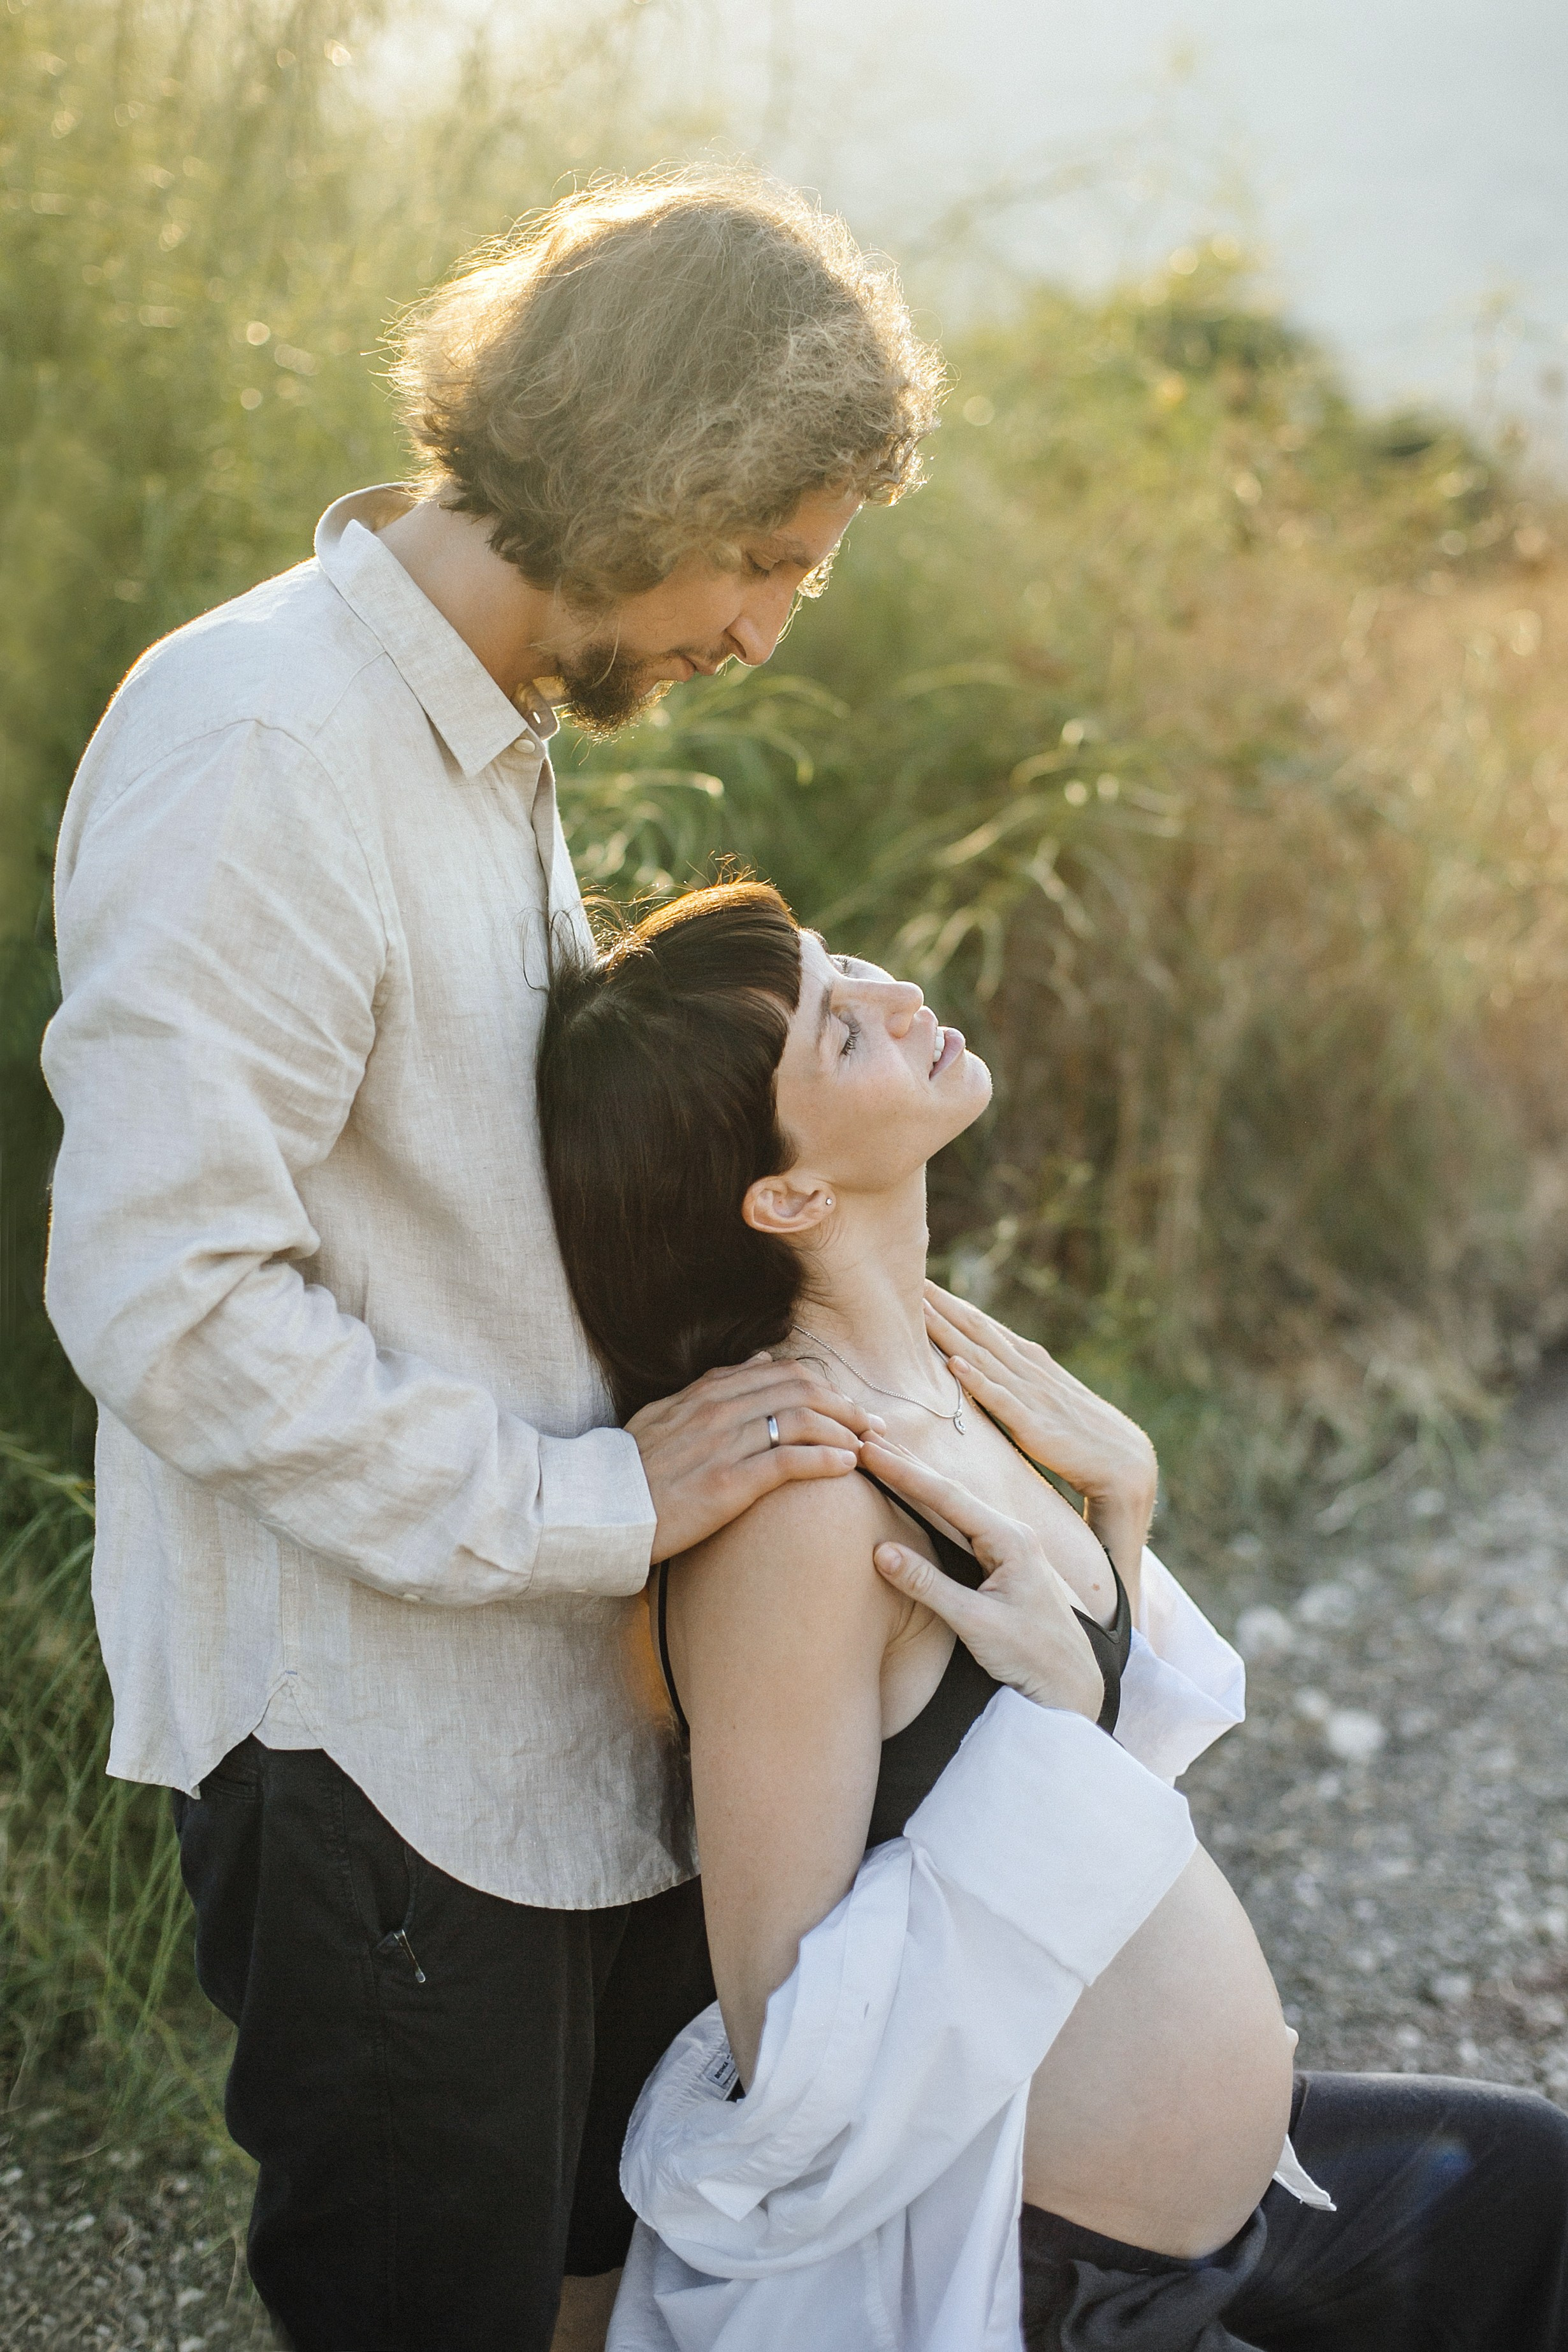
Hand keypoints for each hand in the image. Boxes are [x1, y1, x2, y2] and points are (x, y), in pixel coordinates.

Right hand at [630, 1355, 883, 1563]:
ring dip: (843, 1432)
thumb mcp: (666, 1413)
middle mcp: (718, 1410)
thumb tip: (760, 1359)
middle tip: (871, 1426)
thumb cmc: (632, 1469)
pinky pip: (788, 1462)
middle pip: (801, 1391)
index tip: (848, 1406)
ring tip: (866, 1448)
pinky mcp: (727, 1484)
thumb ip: (714, 1385)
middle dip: (845, 1406)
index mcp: (706, 1393)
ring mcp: (723, 1445)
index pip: (782, 1373)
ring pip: (801, 1421)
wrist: (600, 1511)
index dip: (824, 1387)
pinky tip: (846, 1467)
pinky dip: (825, 1460)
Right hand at [861, 1439, 1103, 1718]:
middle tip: (867, 1439)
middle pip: (951, 1492)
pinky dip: (932, 1506)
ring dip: (918, 1481)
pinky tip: (915, 1494)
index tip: (871, 1451)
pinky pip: (961, 1523)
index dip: (906, 1473)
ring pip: (956, 1505)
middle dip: (908, 1466)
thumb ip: (929, 1585)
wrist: (1071, 1682)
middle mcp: (1012, 1533)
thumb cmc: (1031, 1655)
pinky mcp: (1004, 1560)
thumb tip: (880, 1551)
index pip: (948, 1498)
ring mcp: (1010, 1545)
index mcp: (1011, 1540)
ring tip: (883, 1456)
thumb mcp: (976, 1623)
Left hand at [923, 1281, 1156, 1588]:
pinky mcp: (1033, 1426)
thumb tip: (989, 1370)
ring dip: (950, 1333)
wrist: (1125, 1463)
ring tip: (922, 1310)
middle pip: (979, 1332)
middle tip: (913, 1280)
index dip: (956, 1306)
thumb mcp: (1049, 1400)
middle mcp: (1030, 1371)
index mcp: (1033, 1364)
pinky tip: (955, 1364)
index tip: (926, 1285)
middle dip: (945, 1307)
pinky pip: (1000, 1400)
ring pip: (983, 1357)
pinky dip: (977, 1380)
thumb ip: (1022, 1384)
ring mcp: (1031, 1396)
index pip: (987, 1328)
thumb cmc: (1085, 1436)